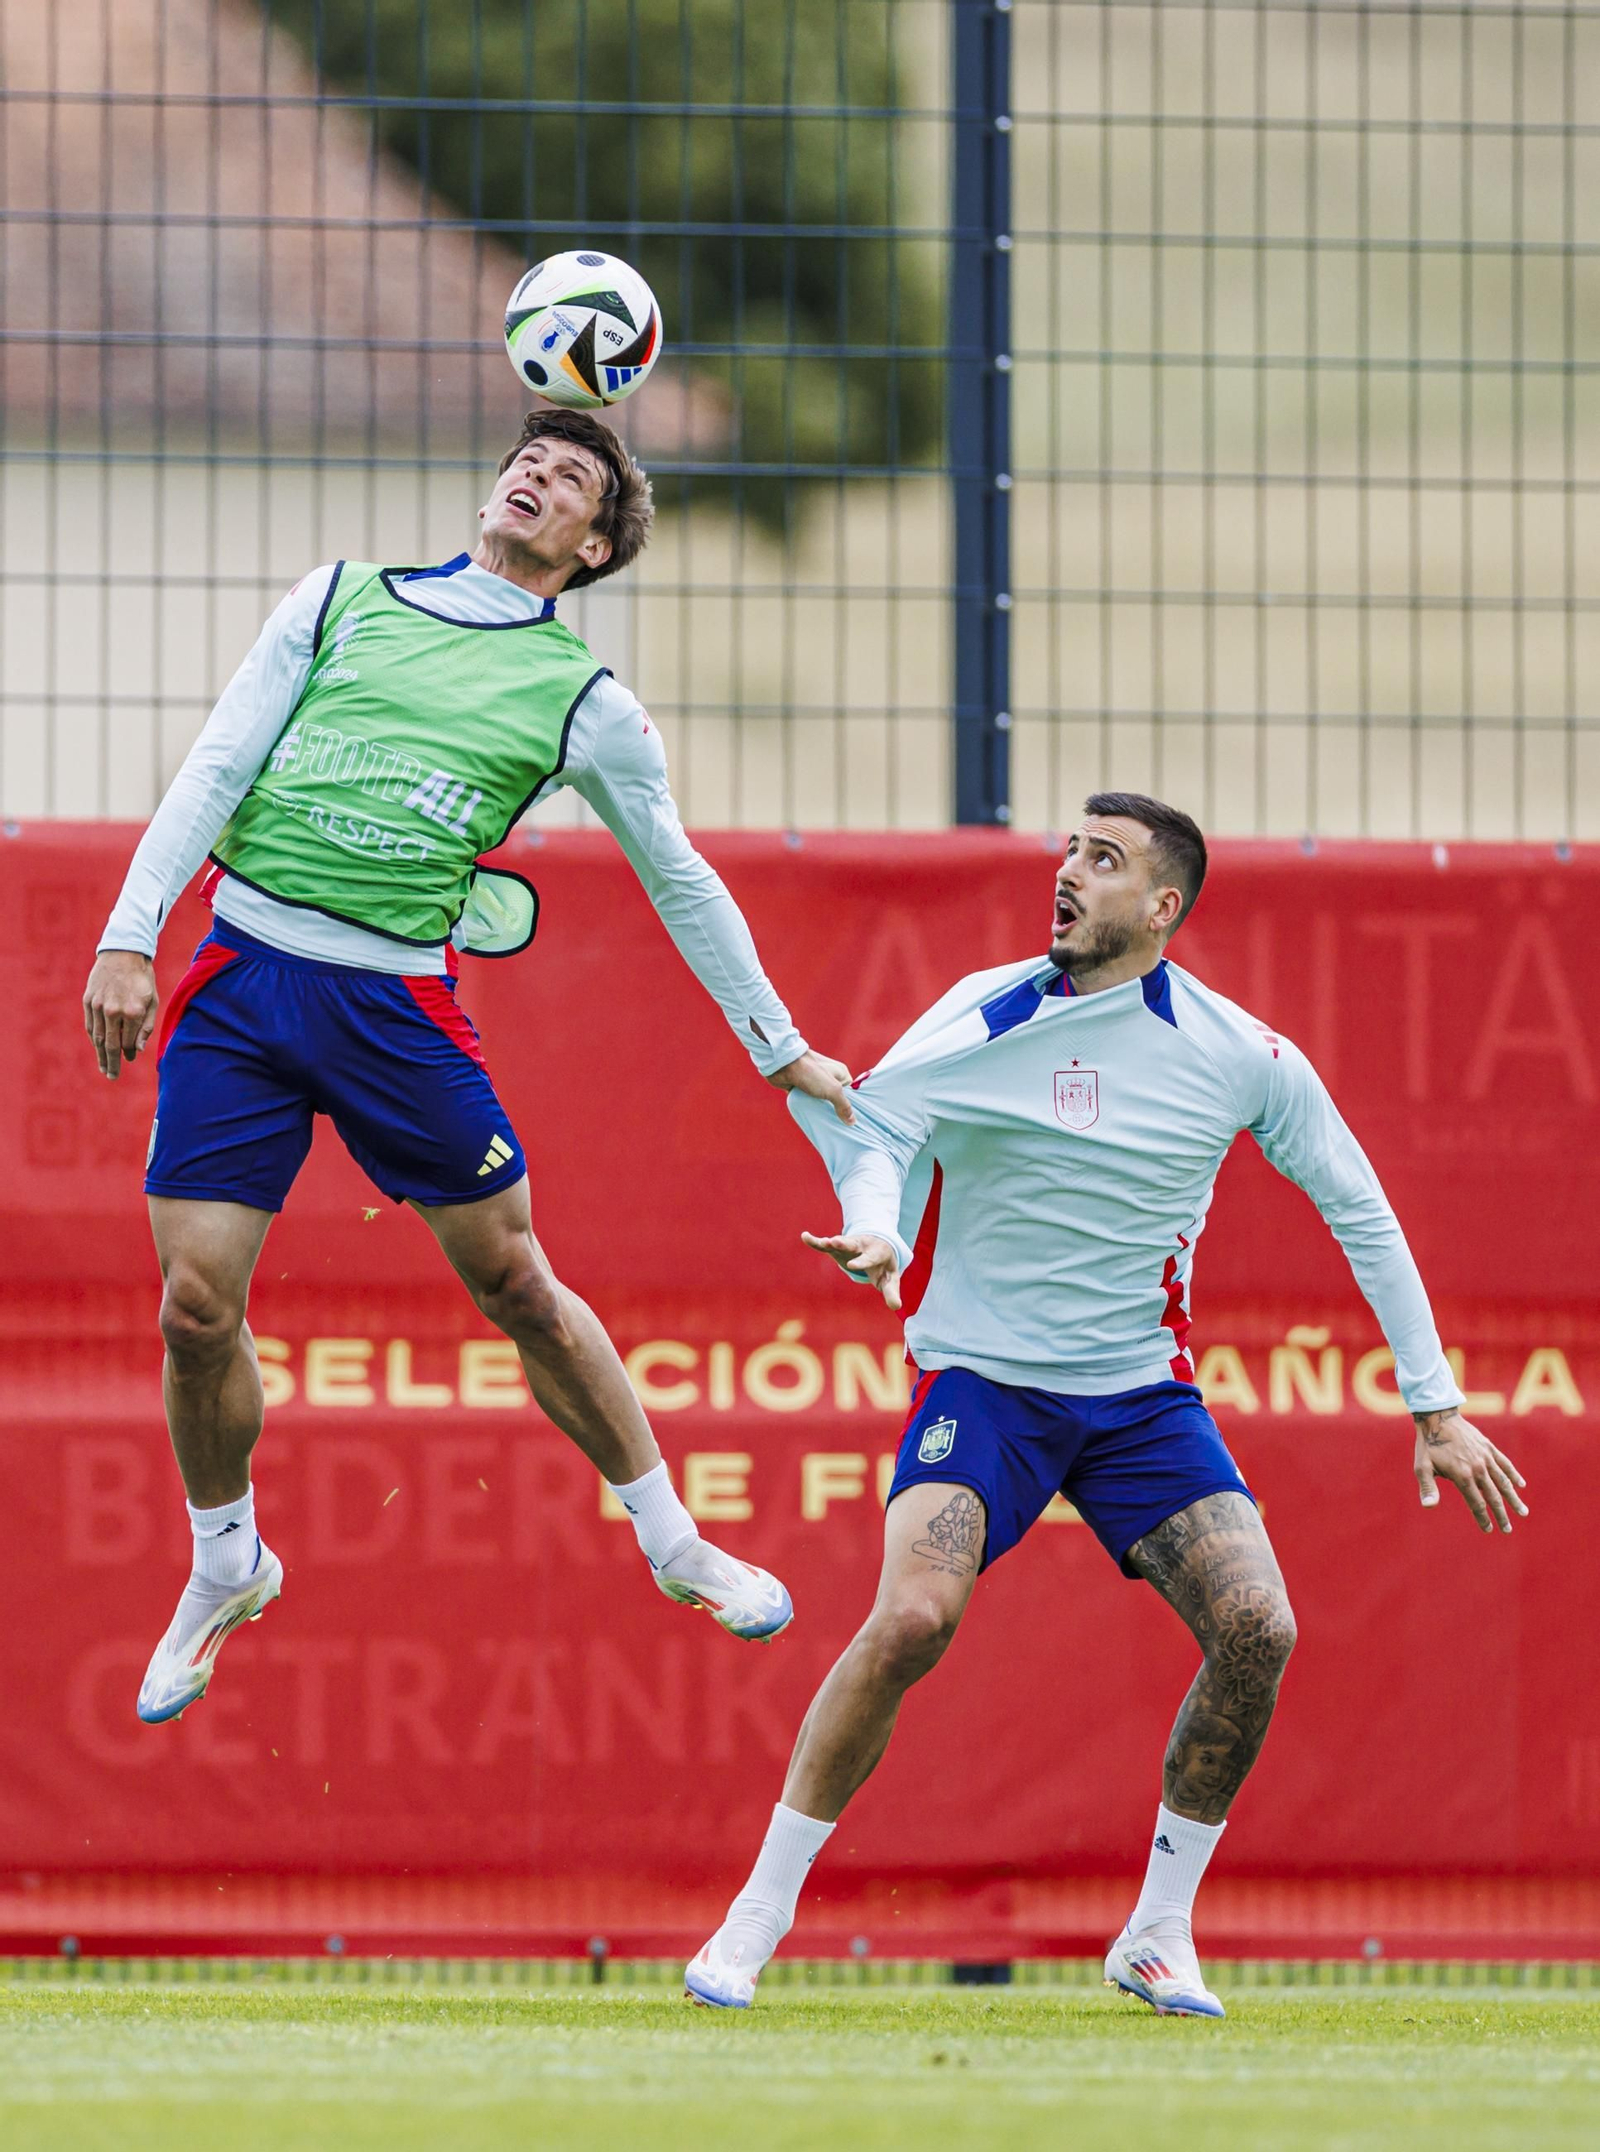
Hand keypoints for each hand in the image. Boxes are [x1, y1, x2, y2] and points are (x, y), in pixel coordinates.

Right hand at [83, 950, 158, 1078]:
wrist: (122, 954)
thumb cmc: (142, 978)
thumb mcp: (153, 1000)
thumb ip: (147, 1027)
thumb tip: (137, 1051)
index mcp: (134, 1011)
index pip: (129, 1042)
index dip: (129, 1053)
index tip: (130, 1059)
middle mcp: (114, 1011)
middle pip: (111, 1045)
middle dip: (112, 1063)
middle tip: (112, 1076)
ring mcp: (99, 1006)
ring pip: (99, 1038)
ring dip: (100, 1055)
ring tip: (104, 1067)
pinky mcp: (88, 1001)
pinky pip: (90, 1026)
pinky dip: (94, 1039)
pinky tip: (98, 1047)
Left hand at [768, 1049, 854, 1124]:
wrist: (783, 1064)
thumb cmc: (811, 1073)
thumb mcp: (832, 1090)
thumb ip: (843, 1106)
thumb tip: (852, 1122)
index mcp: (841, 1074)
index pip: (852, 1093)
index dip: (852, 1107)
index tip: (852, 1122)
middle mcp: (829, 1077)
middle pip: (836, 1098)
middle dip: (836, 1111)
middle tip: (840, 1127)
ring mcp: (815, 1082)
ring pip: (822, 1101)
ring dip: (822, 1111)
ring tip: (827, 1126)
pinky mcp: (802, 1087)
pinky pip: (809, 1101)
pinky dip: (810, 1108)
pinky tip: (813, 1119)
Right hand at [801, 1230, 900, 1310]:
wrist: (879, 1246)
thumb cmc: (884, 1267)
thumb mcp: (889, 1279)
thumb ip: (892, 1292)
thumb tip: (896, 1307)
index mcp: (877, 1252)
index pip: (869, 1258)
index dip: (861, 1261)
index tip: (852, 1266)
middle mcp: (862, 1245)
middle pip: (853, 1244)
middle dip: (844, 1243)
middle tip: (834, 1241)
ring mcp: (849, 1244)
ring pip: (839, 1242)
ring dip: (830, 1241)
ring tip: (822, 1241)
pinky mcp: (838, 1246)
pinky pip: (825, 1244)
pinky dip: (815, 1241)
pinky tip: (805, 1236)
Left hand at [1413, 1409, 1528, 1534]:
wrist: (1438, 1417)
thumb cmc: (1428, 1445)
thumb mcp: (1422, 1467)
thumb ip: (1427, 1487)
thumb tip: (1428, 1506)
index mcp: (1462, 1475)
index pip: (1476, 1503)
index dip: (1483, 1518)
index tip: (1489, 1530)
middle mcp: (1478, 1468)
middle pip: (1494, 1496)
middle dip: (1502, 1515)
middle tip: (1508, 1530)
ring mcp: (1486, 1457)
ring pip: (1504, 1482)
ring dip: (1514, 1499)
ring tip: (1523, 1512)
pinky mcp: (1489, 1447)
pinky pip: (1505, 1463)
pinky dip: (1513, 1474)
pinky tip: (1521, 1485)